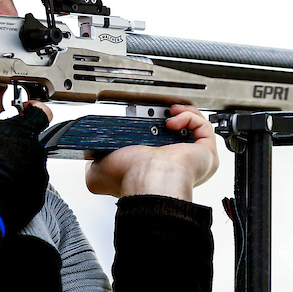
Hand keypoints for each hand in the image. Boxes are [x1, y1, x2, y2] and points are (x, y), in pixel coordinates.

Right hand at [0, 97, 51, 233]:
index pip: (41, 112)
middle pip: (30, 142)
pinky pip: (27, 189)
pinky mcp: (34, 198)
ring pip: (29, 166)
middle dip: (13, 143)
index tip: (25, 109)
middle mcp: (36, 152)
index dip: (33, 108)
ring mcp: (37, 176)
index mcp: (23, 131)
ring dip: (14, 166)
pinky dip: (14, 187)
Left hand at [85, 105, 218, 199]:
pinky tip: (173, 118)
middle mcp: (172, 164)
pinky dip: (189, 117)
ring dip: (180, 114)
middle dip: (165, 117)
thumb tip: (88, 161)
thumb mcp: (97, 173)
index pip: (156, 145)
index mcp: (151, 169)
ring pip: (192, 128)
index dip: (149, 126)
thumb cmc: (129, 178)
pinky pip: (203, 126)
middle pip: (175, 133)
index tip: (141, 115)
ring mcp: (190, 157)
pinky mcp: (205, 151)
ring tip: (167, 112)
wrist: (148, 180)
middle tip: (154, 111)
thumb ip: (91, 164)